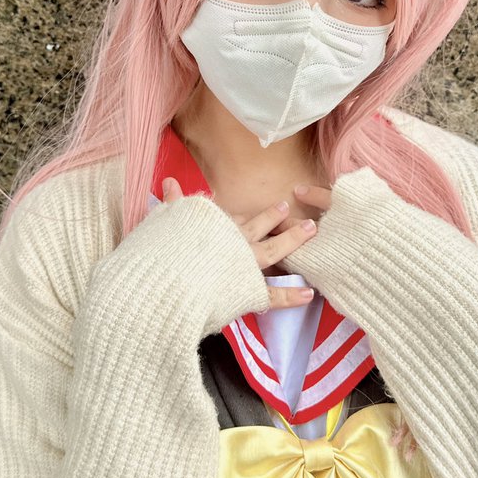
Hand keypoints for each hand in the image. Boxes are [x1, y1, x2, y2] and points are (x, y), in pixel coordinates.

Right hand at [161, 176, 319, 311]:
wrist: (170, 282)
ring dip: (293, 239)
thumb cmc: (166, 253)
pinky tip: (308, 294)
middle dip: (275, 217)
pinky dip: (290, 296)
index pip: (236, 217)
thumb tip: (168, 180)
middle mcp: (233, 243)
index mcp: (216, 228)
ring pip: (274, 250)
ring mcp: (244, 265)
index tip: (259, 206)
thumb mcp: (167, 223)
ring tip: (311, 229)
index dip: (247, 213)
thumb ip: (173, 203)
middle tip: (287, 207)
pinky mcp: (247, 290)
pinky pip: (272, 295)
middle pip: (259, 226)